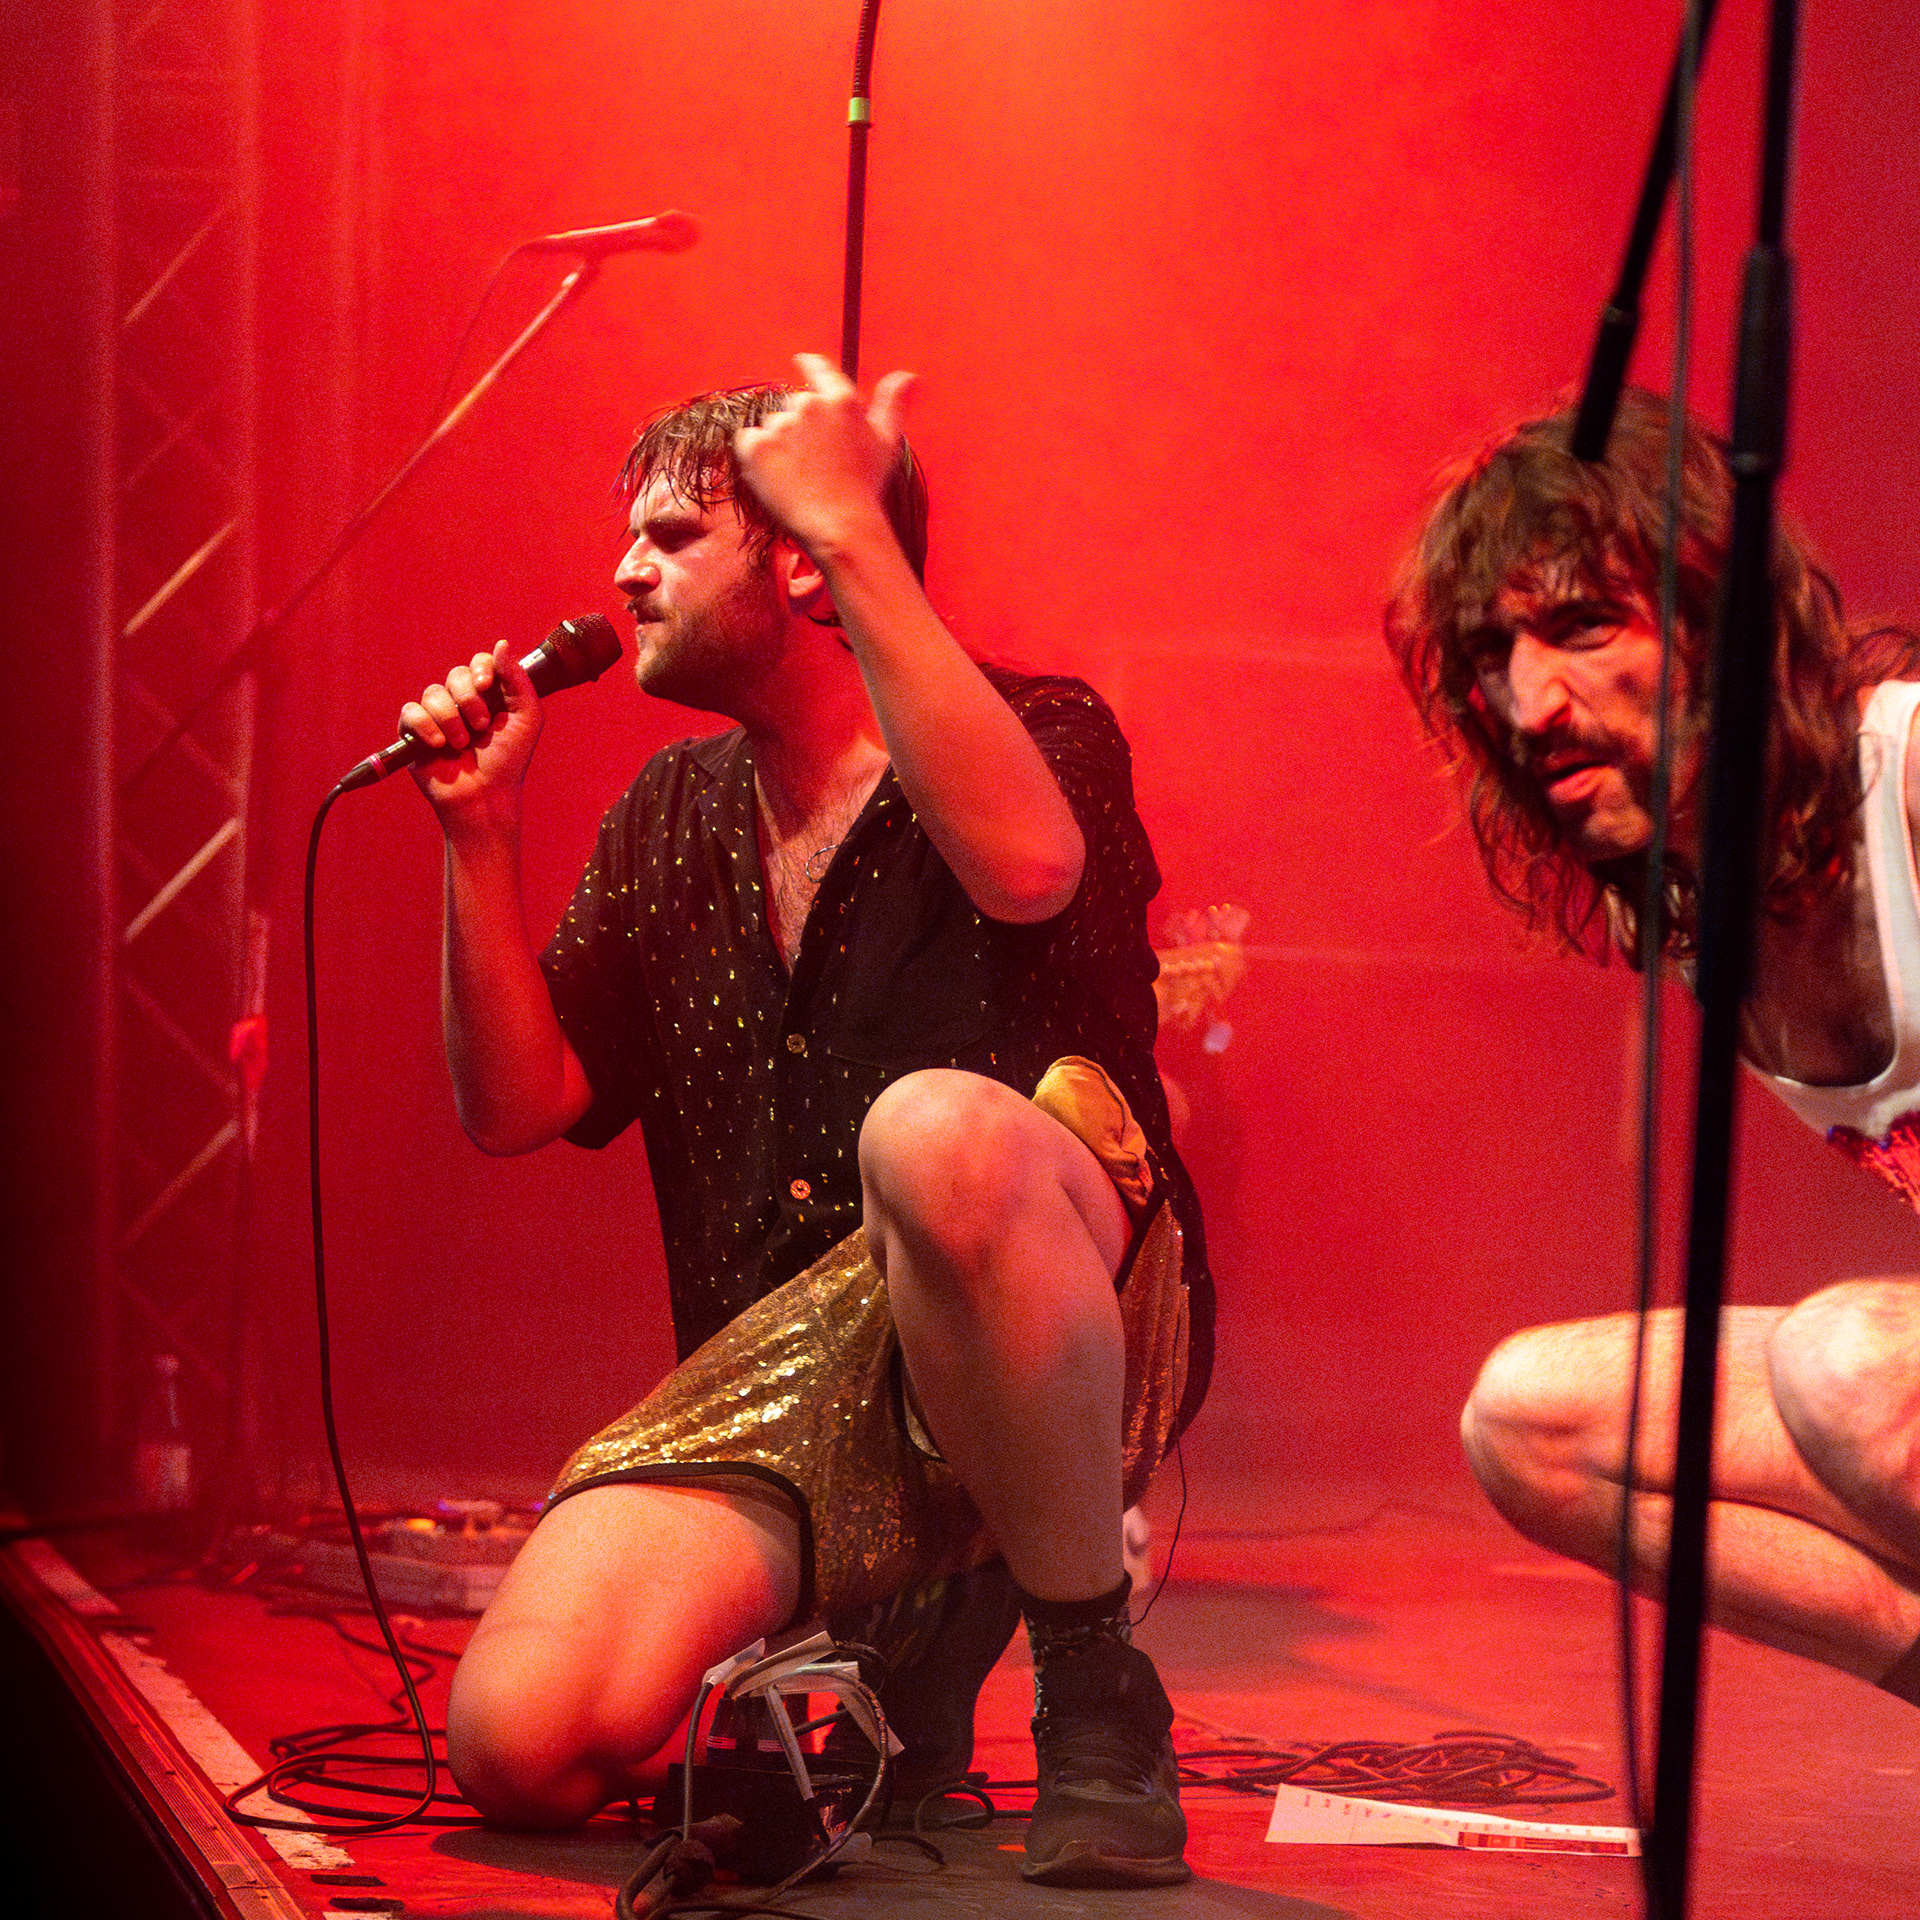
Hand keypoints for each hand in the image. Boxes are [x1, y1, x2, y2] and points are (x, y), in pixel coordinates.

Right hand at [400, 640, 542, 821]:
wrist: (484, 796)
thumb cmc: (509, 761)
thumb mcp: (527, 718)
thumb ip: (517, 680)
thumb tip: (502, 643)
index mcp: (490, 696)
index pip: (480, 663)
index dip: (481, 667)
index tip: (486, 684)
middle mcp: (462, 702)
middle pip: (456, 674)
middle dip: (468, 698)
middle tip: (481, 725)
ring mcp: (437, 716)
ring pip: (433, 692)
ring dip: (450, 718)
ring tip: (462, 744)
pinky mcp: (414, 733)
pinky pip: (410, 712)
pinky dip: (425, 726)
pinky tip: (438, 745)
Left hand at [733, 352, 913, 559]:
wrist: (840, 528)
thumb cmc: (866, 487)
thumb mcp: (887, 443)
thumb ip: (893, 403)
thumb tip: (908, 375)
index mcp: (841, 400)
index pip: (817, 366)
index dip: (809, 366)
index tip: (803, 364)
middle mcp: (809, 405)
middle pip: (796, 404)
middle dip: (803, 425)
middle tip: (817, 459)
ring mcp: (780, 426)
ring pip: (773, 425)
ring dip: (781, 443)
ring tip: (801, 474)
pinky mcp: (756, 447)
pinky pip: (748, 441)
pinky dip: (758, 456)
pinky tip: (778, 475)